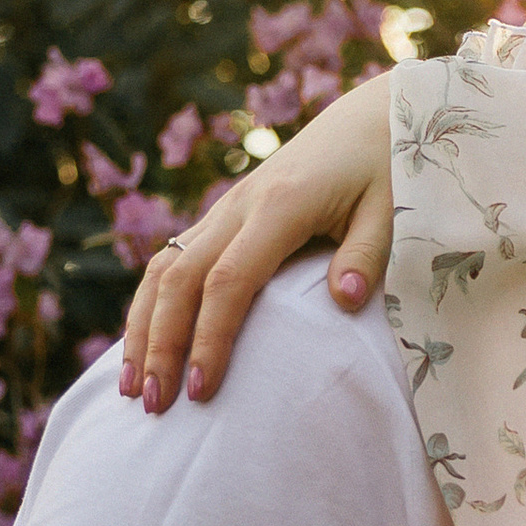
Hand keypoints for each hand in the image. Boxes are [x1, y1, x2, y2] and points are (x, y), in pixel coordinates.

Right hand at [119, 70, 396, 409]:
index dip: (209, 338)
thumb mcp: (392, 207)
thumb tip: (344, 301)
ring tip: (132, 388)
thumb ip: (368, 253)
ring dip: (142, 329)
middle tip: (154, 407)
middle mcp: (240, 206)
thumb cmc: (388, 167)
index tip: (201, 391)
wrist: (371, 118)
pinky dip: (151, 305)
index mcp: (281, 205)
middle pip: (180, 280)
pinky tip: (143, 346)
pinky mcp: (225, 216)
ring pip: (164, 269)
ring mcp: (227, 210)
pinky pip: (173, 261)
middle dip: (160, 345)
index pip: (229, 281)